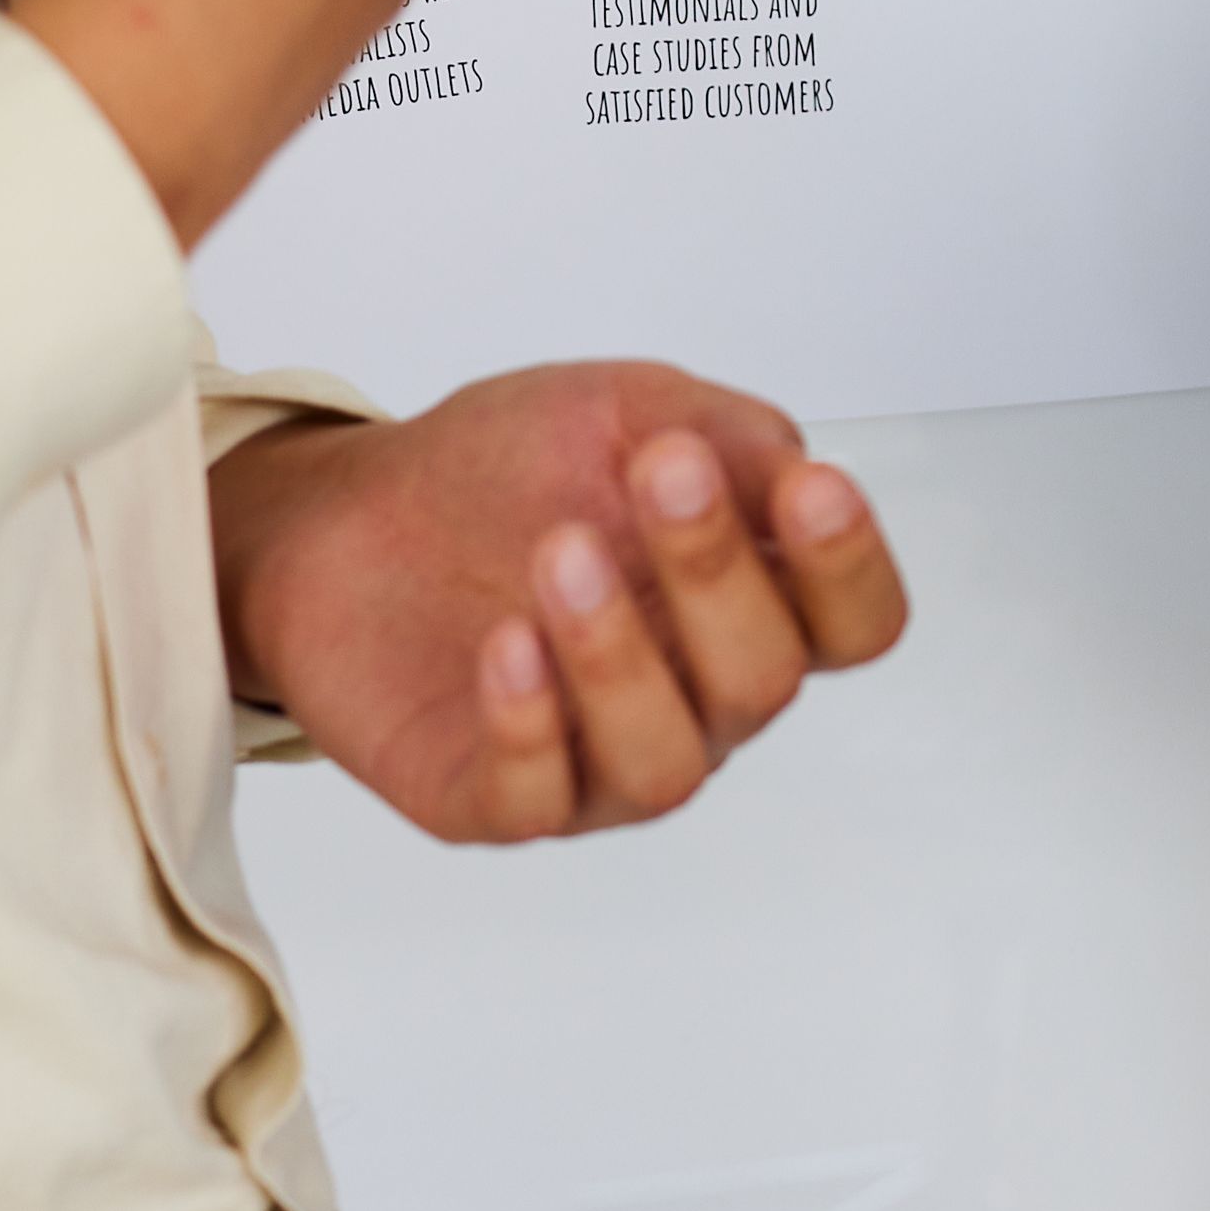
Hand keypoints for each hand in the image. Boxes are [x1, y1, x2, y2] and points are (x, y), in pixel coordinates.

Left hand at [208, 361, 914, 840]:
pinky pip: (538, 800)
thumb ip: (732, 435)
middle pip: (765, 680)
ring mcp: (602, 758)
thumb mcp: (631, 410)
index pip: (856, 622)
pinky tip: (502, 644)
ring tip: (561, 556)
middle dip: (715, 571)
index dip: (850, 567)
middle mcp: (696, 695)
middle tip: (658, 471)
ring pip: (665, 766)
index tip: (811, 487)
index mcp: (752, 600)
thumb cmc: (513, 469)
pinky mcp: (495, 799)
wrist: (353, 513)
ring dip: (620, 657)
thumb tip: (800, 474)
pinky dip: (527, 725)